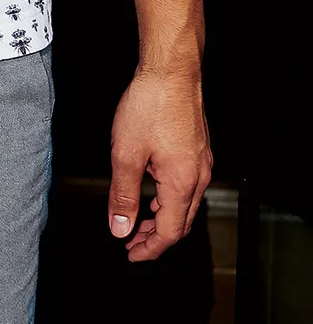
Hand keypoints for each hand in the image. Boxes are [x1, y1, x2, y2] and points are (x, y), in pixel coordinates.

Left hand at [107, 65, 212, 261]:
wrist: (171, 69)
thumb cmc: (150, 104)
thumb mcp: (125, 153)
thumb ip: (123, 195)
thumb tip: (120, 228)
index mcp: (182, 182)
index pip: (169, 232)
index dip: (149, 248)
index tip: (131, 254)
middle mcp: (198, 175)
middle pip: (181, 222)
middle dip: (156, 237)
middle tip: (132, 241)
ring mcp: (201, 161)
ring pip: (186, 204)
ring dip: (162, 217)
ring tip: (138, 219)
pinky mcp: (198, 147)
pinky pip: (188, 185)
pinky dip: (170, 197)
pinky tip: (154, 190)